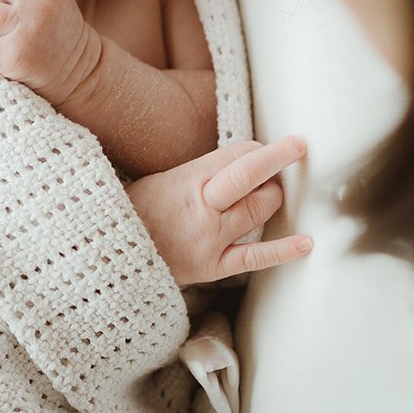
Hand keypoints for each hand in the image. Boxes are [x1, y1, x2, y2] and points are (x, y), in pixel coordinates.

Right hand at [127, 136, 312, 286]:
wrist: (106, 255)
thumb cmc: (135, 212)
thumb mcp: (164, 179)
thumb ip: (202, 171)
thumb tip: (243, 162)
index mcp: (189, 179)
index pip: (239, 155)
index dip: (262, 150)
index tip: (273, 147)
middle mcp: (203, 207)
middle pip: (253, 176)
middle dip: (277, 162)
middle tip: (293, 154)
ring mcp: (211, 238)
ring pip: (259, 210)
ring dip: (271, 198)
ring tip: (269, 194)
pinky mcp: (214, 266)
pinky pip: (256, 257)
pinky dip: (284, 250)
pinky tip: (307, 242)